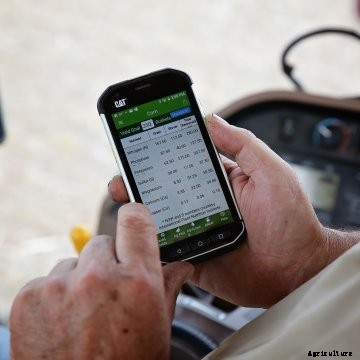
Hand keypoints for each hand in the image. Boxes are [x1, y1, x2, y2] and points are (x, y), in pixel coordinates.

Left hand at [10, 203, 192, 358]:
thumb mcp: (158, 330)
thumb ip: (168, 287)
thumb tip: (181, 265)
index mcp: (137, 283)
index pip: (136, 220)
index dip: (136, 217)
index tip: (134, 220)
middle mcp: (98, 278)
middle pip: (103, 242)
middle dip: (108, 261)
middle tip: (110, 291)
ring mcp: (60, 286)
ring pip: (74, 262)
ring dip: (80, 278)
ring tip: (84, 313)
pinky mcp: (30, 297)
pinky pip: (49, 279)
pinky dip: (56, 294)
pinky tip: (64, 321)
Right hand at [108, 115, 343, 307]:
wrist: (296, 270)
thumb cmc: (290, 220)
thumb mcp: (270, 171)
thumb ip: (242, 143)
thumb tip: (211, 118)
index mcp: (217, 181)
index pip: (181, 163)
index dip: (158, 154)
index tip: (137, 145)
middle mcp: (201, 204)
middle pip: (163, 190)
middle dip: (139, 183)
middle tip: (123, 179)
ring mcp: (195, 231)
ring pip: (158, 220)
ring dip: (138, 212)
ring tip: (125, 204)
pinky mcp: (193, 257)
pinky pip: (165, 251)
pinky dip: (149, 245)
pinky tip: (136, 237)